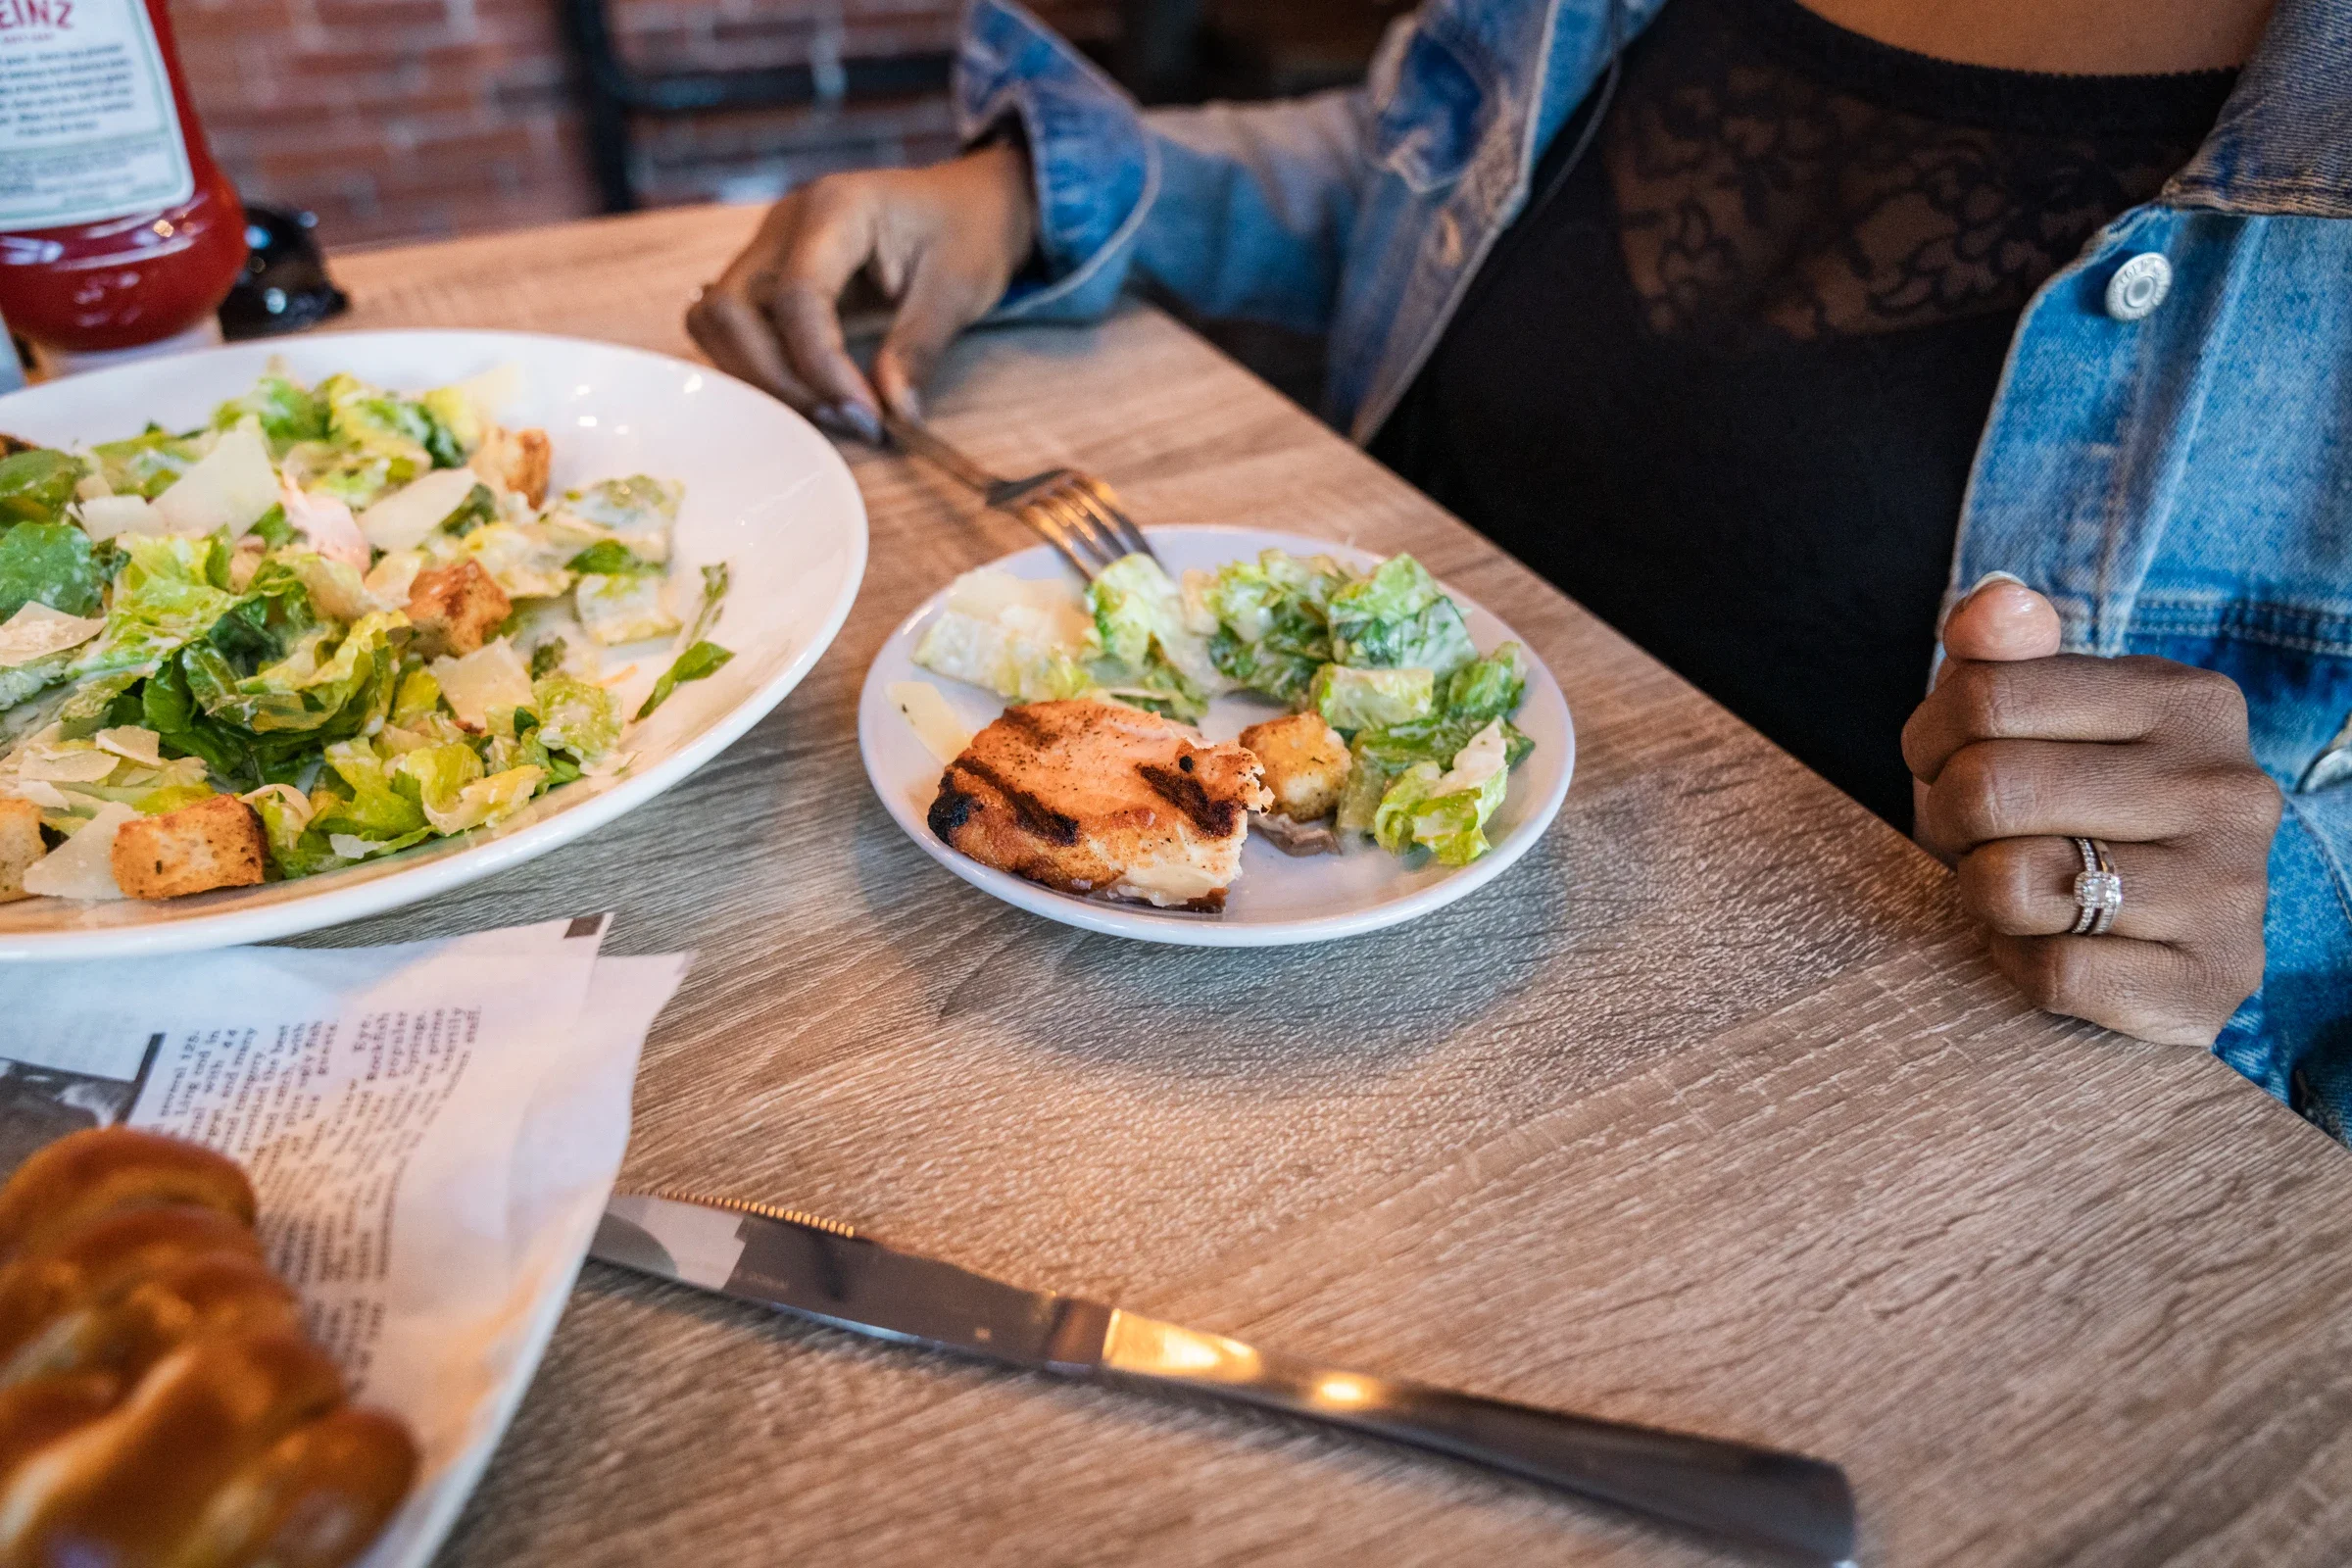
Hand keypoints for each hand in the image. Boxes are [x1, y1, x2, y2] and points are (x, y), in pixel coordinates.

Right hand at [685, 144, 1038, 433]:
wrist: (964, 204)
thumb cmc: (964, 232)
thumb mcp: (957, 290)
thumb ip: (917, 351)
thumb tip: (892, 415)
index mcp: (836, 209)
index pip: (797, 298)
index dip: (822, 368)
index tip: (866, 418)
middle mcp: (784, 224)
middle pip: (730, 310)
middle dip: (778, 380)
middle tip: (844, 420)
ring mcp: (768, 250)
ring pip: (717, 323)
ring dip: (761, 379)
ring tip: (829, 411)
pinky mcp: (767, 279)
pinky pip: (735, 331)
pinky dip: (762, 370)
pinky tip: (814, 394)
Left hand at [1901, 578, 2280, 1045]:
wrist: (2167, 939)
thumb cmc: (2073, 810)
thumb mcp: (2039, 719)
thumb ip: (2004, 653)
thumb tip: (1995, 605)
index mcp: (2186, 699)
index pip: (1983, 695)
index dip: (1928, 739)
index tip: (1943, 762)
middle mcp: (2226, 787)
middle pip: (1986, 789)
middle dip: (1945, 821)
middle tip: (1972, 836)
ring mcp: (2230, 889)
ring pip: (2010, 885)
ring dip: (1981, 896)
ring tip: (2019, 885)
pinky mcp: (2209, 980)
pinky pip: (2050, 972)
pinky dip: (2020, 964)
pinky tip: (2054, 943)